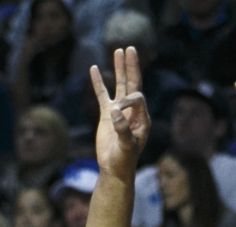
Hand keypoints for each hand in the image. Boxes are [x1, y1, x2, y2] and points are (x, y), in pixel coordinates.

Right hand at [90, 48, 150, 177]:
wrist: (114, 169)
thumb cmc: (124, 160)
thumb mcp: (126, 147)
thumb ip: (123, 130)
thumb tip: (115, 111)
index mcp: (142, 118)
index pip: (137, 97)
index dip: (127, 99)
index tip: (116, 111)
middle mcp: (133, 111)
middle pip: (133, 83)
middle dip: (132, 66)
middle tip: (131, 48)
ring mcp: (119, 111)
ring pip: (120, 85)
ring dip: (119, 68)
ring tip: (118, 50)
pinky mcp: (107, 114)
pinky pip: (103, 94)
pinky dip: (98, 82)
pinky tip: (93, 68)